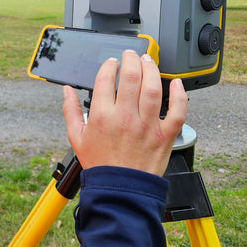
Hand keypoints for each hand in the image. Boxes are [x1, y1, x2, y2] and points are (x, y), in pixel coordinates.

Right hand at [62, 50, 187, 175]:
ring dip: (151, 69)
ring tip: (148, 61)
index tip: (112, 62)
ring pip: (153, 88)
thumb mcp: (76, 137)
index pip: (106, 78)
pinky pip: (177, 112)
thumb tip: (66, 90)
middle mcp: (125, 117)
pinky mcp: (164, 136)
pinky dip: (180, 95)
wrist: (120, 191)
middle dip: (131, 59)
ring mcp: (147, 126)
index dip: (109, 65)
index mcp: (102, 116)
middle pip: (131, 77)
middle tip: (130, 55)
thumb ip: (70, 110)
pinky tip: (176, 83)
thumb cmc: (99, 164)